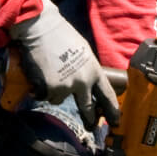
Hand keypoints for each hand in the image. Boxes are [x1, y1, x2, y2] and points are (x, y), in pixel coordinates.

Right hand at [6, 1, 119, 130]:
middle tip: (91, 126)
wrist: (41, 29)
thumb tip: (86, 85)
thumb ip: (87, 70)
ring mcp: (66, 87)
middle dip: (90, 119)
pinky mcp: (50, 89)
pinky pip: (46, 96)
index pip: (107, 95)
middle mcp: (83, 82)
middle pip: (88, 108)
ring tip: (51, 74)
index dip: (112, 110)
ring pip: (60, 99)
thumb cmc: (62, 36)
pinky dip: (42, 89)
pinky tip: (42, 74)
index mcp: (94, 71)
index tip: (115, 120)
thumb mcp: (83, 52)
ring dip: (55, 92)